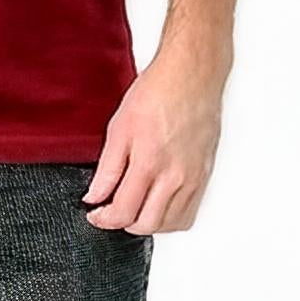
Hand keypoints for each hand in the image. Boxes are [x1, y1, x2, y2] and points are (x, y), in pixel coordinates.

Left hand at [82, 57, 225, 234]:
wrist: (192, 75)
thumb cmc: (157, 93)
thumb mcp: (119, 128)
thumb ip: (107, 169)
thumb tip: (95, 196)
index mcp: (149, 163)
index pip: (124, 212)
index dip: (104, 219)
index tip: (95, 213)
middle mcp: (175, 176)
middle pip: (148, 225)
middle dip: (124, 224)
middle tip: (112, 211)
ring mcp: (193, 178)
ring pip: (171, 224)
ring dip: (148, 223)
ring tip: (134, 207)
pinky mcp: (204, 175)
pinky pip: (189, 212)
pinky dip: (170, 217)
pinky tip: (158, 203)